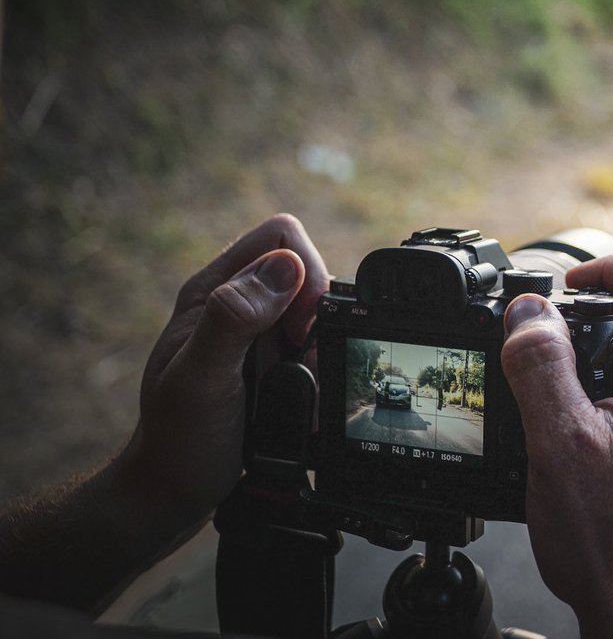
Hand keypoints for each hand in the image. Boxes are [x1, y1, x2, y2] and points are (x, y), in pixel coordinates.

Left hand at [118, 214, 329, 525]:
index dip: (305, 272)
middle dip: (320, 313)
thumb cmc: (178, 440)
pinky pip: (317, 344)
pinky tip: (302, 396)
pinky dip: (321, 367)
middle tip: (304, 358)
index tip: (301, 324)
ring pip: (318, 309)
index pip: (280, 237)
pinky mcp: (273, 360)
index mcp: (214, 291)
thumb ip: (235, 319)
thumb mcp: (202, 378)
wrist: (174, 491)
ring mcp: (257, 332)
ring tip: (300, 383)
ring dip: (322, 345)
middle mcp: (238, 303)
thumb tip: (284, 267)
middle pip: (306, 270)